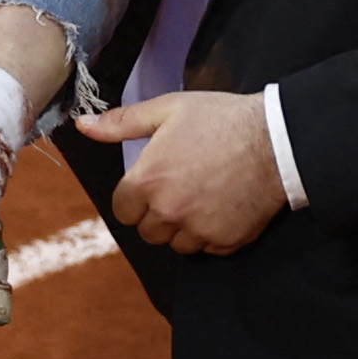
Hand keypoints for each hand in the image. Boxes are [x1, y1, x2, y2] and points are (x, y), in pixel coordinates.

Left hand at [82, 90, 287, 253]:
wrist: (275, 139)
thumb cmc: (219, 119)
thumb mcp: (168, 110)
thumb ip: (122, 123)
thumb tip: (82, 125)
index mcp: (147, 182)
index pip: (122, 210)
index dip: (136, 197)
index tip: (154, 183)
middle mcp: (168, 212)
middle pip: (148, 231)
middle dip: (158, 213)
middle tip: (182, 187)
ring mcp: (198, 230)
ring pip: (176, 244)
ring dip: (183, 228)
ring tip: (203, 198)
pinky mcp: (225, 242)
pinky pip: (207, 249)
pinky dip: (211, 234)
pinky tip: (223, 207)